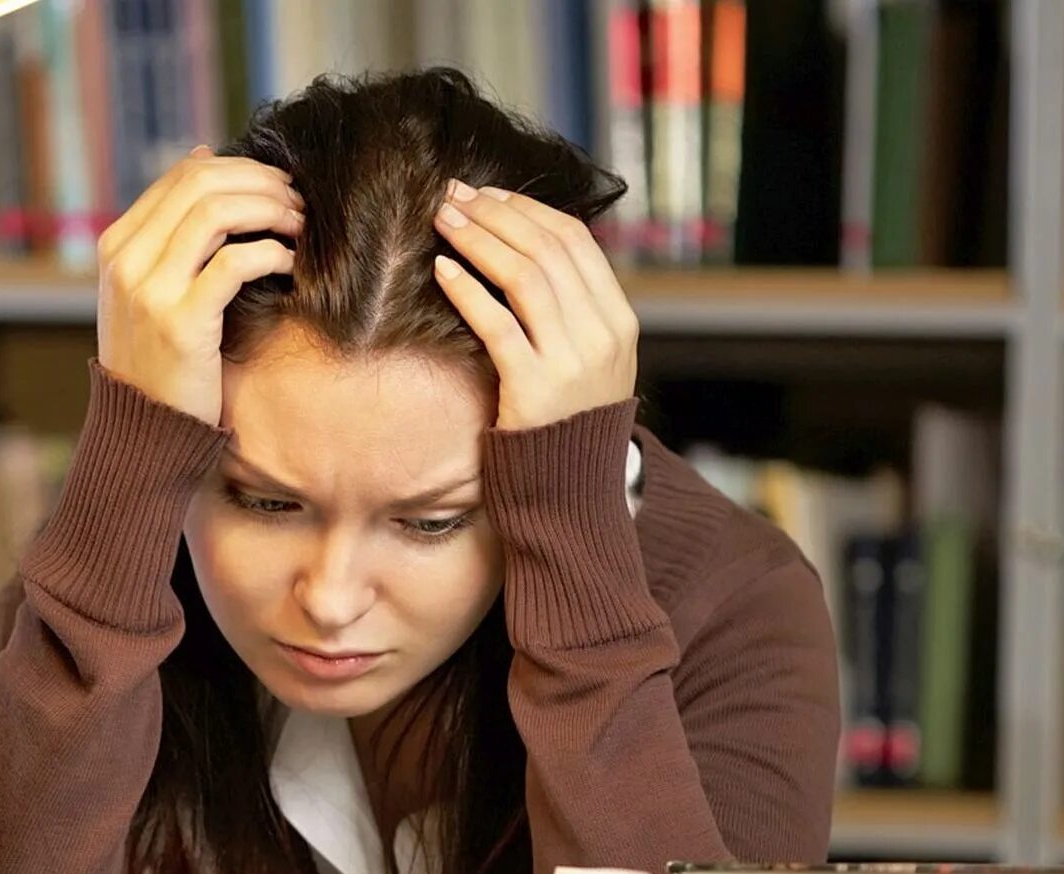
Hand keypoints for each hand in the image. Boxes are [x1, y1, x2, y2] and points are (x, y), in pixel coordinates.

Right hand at [96, 146, 303, 424]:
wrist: (144, 430)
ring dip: (270, 210)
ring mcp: (149, 291)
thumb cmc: (161, 358)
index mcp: (117, 245)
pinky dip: (270, 252)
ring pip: (217, 213)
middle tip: (298, 200)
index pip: (183, 176)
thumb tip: (205, 153)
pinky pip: (234, 263)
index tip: (277, 186)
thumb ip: (172, 230)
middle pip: (201, 184)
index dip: (240, 169)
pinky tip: (289, 262)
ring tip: (300, 225)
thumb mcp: (150, 289)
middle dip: (261, 182)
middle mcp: (126, 261)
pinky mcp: (181, 323)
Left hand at [430, 182, 639, 430]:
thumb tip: (525, 243)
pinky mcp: (534, 387)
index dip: (528, 209)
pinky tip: (443, 270)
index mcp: (619, 319)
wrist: (572, 490)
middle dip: (496, 214)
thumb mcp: (591, 358)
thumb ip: (573, 308)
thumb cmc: (568, 417)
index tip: (488, 193)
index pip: (575, 241)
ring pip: (524, 276)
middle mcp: (602, 334)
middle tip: (454, 196)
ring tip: (444, 221)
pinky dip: (468, 290)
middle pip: (547, 249)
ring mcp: (571, 361)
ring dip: (479, 240)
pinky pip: (497, 324)